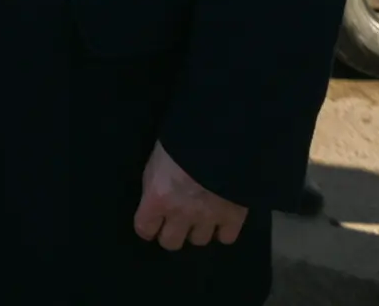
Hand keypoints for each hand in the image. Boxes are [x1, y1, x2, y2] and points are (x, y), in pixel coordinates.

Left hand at [133, 141, 247, 249]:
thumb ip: (156, 184)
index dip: (149, 225)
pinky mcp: (233, 217)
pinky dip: (224, 230)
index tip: (153, 220)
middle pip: (171, 243)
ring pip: (199, 240)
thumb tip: (157, 199)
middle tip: (178, 220)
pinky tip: (223, 218)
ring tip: (203, 214)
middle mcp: (180, 214)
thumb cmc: (182, 139)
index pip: (144, 228)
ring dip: (199, 229)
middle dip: (173, 232)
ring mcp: (208, 218)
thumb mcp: (158, 159)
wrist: (222, 136)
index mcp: (158, 197)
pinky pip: (226, 238)